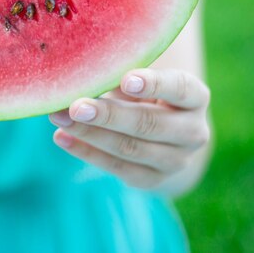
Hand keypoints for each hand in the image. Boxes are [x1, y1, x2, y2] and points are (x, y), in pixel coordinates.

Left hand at [49, 68, 209, 190]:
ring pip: (129, 148)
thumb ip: (124, 77)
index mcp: (194, 97)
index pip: (179, 88)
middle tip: (76, 107)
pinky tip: (62, 137)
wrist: (165, 140)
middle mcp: (193, 131)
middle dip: (108, 116)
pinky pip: (116, 167)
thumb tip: (89, 73)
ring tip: (59, 119)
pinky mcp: (153, 179)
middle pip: (148, 124)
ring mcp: (176, 160)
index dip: (154, 84)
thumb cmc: (147, 95)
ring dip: (90, 134)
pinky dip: (86, 152)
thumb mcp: (143, 81)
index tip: (126, 80)